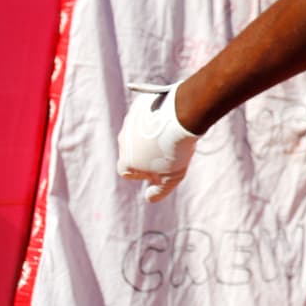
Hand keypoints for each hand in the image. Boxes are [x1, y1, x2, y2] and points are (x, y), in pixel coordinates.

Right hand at [117, 82, 199, 202]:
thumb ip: (159, 192)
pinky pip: (145, 116)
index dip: (141, 173)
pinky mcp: (140, 105)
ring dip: (151, 134)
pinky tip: (171, 119)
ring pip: (139, 132)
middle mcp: (123, 140)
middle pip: (132, 150)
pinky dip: (155, 119)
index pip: (126, 171)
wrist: (181, 114)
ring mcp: (130, 121)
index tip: (158, 168)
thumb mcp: (172, 177)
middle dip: (147, 152)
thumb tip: (149, 199)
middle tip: (168, 150)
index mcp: (127, 160)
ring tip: (172, 133)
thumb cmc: (176, 148)